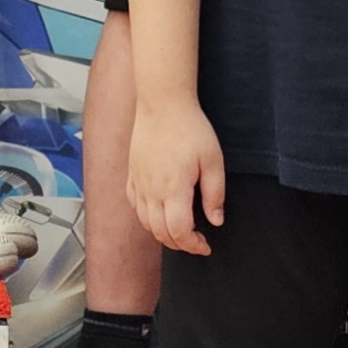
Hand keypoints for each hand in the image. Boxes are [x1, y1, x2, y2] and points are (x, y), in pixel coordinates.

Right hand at [128, 95, 226, 255]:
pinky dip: (146, 218)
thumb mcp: (212, 160)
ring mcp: (138, 183)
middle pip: (161, 233)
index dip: (193, 245)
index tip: (205, 245)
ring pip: (145, 223)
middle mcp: (151, 191)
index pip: (179, 232)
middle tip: (196, 240)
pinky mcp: (132, 174)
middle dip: (180, 244)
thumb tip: (216, 220)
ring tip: (179, 230)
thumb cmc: (189, 128)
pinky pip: (135, 206)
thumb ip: (214, 194)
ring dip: (162, 234)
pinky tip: (158, 213)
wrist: (162, 103)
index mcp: (173, 190)